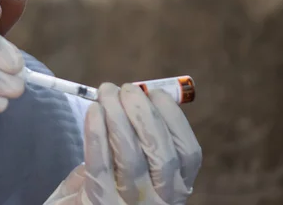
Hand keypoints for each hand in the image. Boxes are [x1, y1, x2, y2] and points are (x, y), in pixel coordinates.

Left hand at [45, 83, 201, 204]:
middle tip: (125, 88)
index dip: (174, 119)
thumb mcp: (137, 165)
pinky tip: (93, 111)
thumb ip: (143, 135)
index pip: (188, 153)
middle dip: (144, 114)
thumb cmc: (112, 182)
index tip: (156, 92)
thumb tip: (140, 94)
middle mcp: (159, 200)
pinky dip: (97, 134)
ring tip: (105, 93)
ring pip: (130, 158)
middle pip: (161, 154)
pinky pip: (100, 165)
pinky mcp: (99, 204)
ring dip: (118, 117)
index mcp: (176, 187)